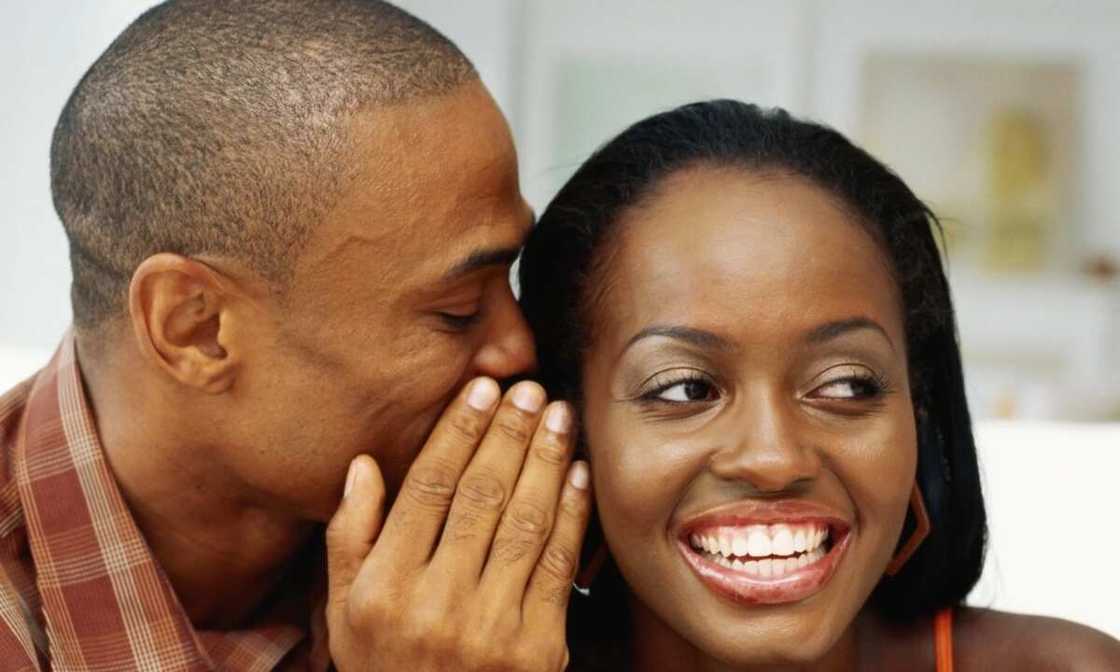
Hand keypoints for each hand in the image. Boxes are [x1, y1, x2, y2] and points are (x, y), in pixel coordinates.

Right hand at [325, 378, 591, 671]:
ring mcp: (491, 626)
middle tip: (528, 388)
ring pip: (523, 520)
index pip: (427, 488)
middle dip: (508, 433)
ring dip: (545, 459)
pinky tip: (576, 472)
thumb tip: (363, 466)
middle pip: (480, 495)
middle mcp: (435, 603)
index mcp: (383, 588)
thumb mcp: (344, 616)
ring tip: (558, 414)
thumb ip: (349, 539)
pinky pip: (557, 563)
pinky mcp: (538, 646)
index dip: (457, 432)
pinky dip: (570, 512)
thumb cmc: (386, 670)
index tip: (479, 389)